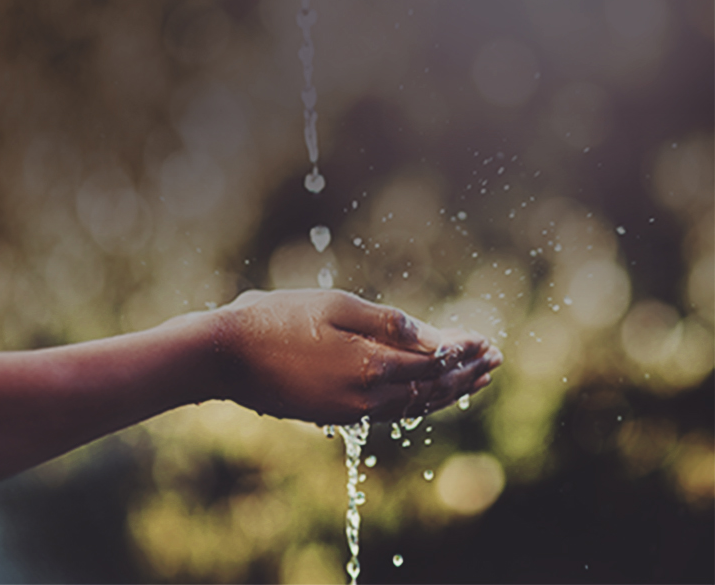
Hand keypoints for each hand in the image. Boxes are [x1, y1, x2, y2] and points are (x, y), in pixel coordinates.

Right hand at [210, 289, 502, 424]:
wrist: (225, 355)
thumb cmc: (277, 319)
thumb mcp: (335, 306)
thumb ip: (387, 323)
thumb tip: (435, 337)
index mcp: (370, 364)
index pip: (435, 362)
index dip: (465, 351)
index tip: (488, 341)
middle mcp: (366, 396)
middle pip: (431, 390)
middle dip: (466, 375)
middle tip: (495, 362)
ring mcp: (348, 410)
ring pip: (412, 406)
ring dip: (446, 392)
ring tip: (472, 382)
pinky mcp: (332, 414)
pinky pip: (387, 411)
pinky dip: (414, 401)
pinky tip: (422, 394)